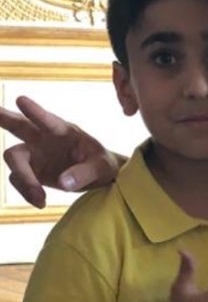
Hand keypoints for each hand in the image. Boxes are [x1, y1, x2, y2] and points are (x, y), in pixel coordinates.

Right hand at [0, 96, 120, 207]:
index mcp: (64, 131)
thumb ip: (86, 173)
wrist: (98, 176)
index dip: (35, 112)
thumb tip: (63, 183)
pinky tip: (41, 202)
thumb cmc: (102, 164)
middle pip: (18, 125)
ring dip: (23, 178)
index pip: (48, 120)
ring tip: (40, 198)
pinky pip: (18, 178)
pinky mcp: (30, 169)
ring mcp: (34, 153)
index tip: (20, 100)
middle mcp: (44, 137)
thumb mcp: (103, 168)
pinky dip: (26, 191)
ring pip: (13, 157)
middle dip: (3, 117)